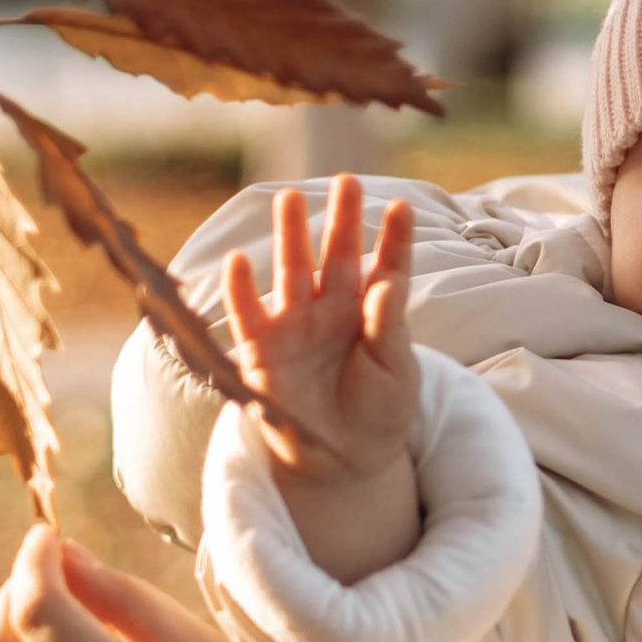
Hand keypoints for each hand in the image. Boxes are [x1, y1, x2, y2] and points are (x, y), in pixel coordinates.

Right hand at [225, 178, 419, 483]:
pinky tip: (237, 260)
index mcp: (370, 312)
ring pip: (291, 272)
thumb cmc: (378, 410)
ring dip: (290, 237)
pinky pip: (246, 315)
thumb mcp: (395, 370)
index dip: (393, 239)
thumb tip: (386, 284)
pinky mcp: (262, 351)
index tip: (404, 207)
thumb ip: (389, 326)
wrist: (344, 460)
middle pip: (335, 256)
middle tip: (345, 181)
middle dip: (340, 219)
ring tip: (289, 199)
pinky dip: (239, 290)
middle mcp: (331, 310)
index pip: (385, 267)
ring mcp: (294, 326)